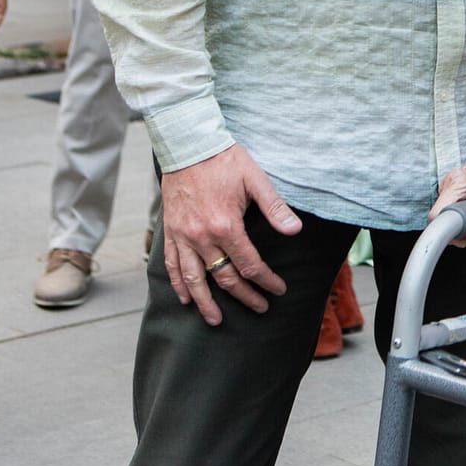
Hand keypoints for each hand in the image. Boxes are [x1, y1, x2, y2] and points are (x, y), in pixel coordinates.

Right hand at [159, 144, 301, 325]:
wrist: (188, 146)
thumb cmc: (226, 160)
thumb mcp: (256, 180)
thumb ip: (275, 208)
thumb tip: (295, 231)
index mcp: (226, 225)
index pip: (249, 264)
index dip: (265, 280)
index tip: (277, 290)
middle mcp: (201, 236)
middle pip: (223, 277)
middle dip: (244, 296)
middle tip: (259, 308)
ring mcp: (182, 236)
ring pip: (193, 279)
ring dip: (206, 302)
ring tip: (216, 320)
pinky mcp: (170, 232)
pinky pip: (172, 265)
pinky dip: (178, 284)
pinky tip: (186, 298)